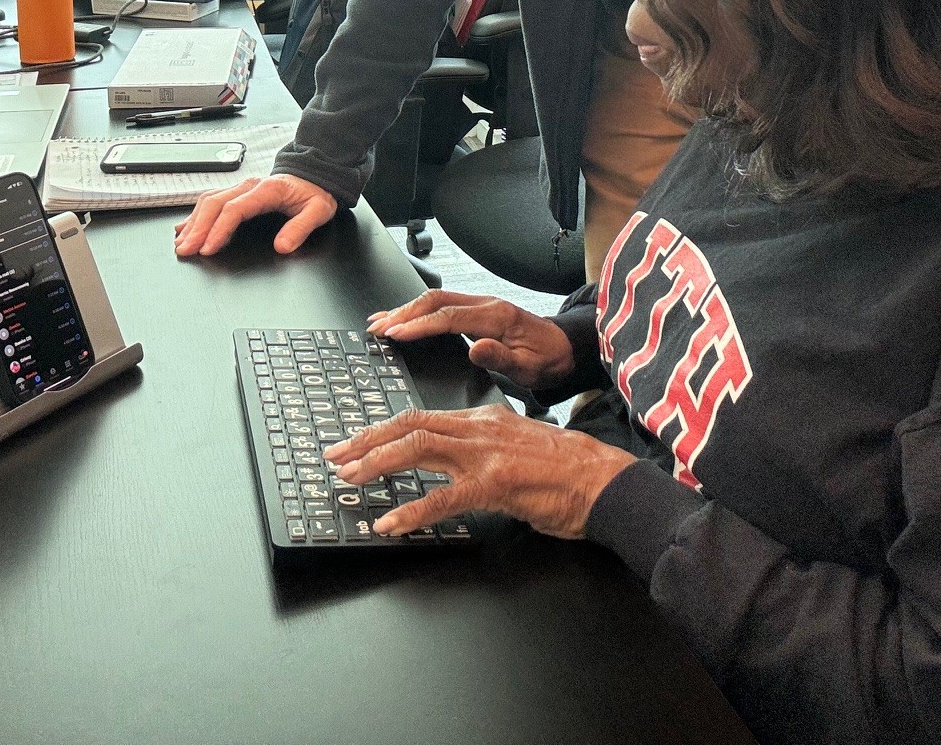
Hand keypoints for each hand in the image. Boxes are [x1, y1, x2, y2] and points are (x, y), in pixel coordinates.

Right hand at [172, 174, 337, 257]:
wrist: (314, 176)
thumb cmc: (314, 193)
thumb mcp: (318, 210)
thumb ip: (301, 228)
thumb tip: (283, 246)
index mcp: (267, 190)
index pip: (234, 209)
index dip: (218, 229)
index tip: (208, 248)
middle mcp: (249, 186)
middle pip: (214, 204)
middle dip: (197, 229)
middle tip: (185, 250)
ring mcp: (241, 188)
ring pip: (208, 202)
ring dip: (193, 223)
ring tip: (182, 244)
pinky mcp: (238, 193)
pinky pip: (211, 201)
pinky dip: (196, 216)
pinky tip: (186, 228)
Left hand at [325, 404, 634, 539]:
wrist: (605, 481)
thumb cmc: (567, 471)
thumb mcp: (518, 446)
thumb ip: (484, 447)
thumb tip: (455, 459)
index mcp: (483, 419)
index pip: (421, 418)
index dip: (382, 430)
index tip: (354, 443)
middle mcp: (480, 429)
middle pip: (410, 425)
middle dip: (366, 440)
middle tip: (335, 456)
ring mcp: (486, 454)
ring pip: (418, 447)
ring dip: (377, 463)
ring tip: (349, 479)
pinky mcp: (496, 484)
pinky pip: (443, 497)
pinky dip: (411, 510)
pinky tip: (390, 522)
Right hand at [368, 290, 575, 391]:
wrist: (566, 349)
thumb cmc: (549, 360)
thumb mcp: (530, 368)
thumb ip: (502, 359)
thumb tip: (476, 348)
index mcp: (497, 317)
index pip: (449, 316)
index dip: (420, 324)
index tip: (396, 333)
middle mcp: (486, 305)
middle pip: (436, 301)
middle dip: (404, 313)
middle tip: (378, 328)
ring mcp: (481, 305)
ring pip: (436, 300)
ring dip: (407, 310)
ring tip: (380, 322)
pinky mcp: (477, 311)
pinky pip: (442, 305)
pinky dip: (419, 311)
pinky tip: (404, 319)